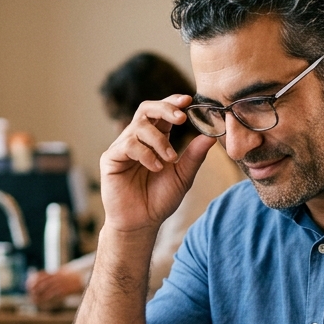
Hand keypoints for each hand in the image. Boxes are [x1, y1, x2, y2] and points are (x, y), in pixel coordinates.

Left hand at [27, 269, 84, 308]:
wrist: (84, 280)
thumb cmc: (73, 277)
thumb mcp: (64, 272)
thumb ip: (54, 273)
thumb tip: (44, 274)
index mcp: (57, 272)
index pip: (42, 274)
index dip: (34, 279)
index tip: (28, 282)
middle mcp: (58, 278)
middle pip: (43, 282)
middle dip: (35, 287)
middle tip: (29, 291)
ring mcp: (61, 284)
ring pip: (47, 290)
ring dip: (39, 294)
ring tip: (33, 298)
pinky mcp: (64, 291)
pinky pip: (53, 295)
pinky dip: (47, 298)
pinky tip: (42, 301)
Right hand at [99, 95, 215, 234]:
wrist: (142, 223)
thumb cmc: (160, 200)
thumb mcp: (183, 176)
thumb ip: (194, 156)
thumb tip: (212, 136)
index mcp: (155, 139)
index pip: (162, 112)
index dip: (173, 102)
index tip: (189, 100)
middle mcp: (137, 139)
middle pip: (146, 109)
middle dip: (165, 108)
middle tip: (181, 117)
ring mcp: (122, 147)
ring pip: (139, 126)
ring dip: (159, 140)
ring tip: (169, 159)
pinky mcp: (111, 158)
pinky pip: (128, 144)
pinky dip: (146, 153)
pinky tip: (155, 167)